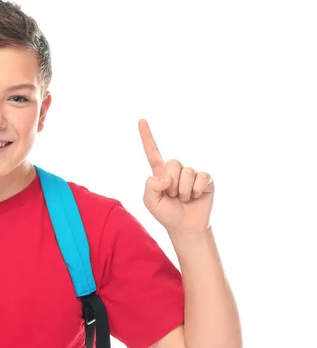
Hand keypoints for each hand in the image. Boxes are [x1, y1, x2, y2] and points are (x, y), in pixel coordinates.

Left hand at [139, 119, 214, 235]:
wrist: (184, 227)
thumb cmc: (166, 213)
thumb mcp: (150, 202)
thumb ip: (150, 187)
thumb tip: (165, 176)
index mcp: (160, 173)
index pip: (152, 152)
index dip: (146, 136)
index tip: (141, 120)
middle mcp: (176, 170)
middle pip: (173, 163)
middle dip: (171, 184)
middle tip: (173, 197)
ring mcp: (192, 173)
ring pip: (187, 172)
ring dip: (183, 191)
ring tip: (183, 199)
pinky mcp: (205, 180)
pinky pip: (201, 177)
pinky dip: (196, 190)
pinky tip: (195, 197)